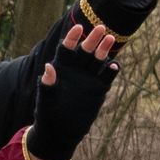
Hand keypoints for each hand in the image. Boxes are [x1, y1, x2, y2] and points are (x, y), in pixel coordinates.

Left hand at [26, 23, 121, 159]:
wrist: (60, 131)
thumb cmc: (47, 114)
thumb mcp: (45, 99)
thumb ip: (47, 83)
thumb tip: (49, 66)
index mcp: (60, 68)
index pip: (66, 48)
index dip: (72, 37)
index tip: (78, 28)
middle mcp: (76, 70)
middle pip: (85, 50)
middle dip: (92, 38)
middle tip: (101, 28)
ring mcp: (88, 79)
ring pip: (98, 60)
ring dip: (104, 49)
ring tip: (110, 39)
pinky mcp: (98, 89)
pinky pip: (107, 77)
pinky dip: (111, 70)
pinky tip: (114, 65)